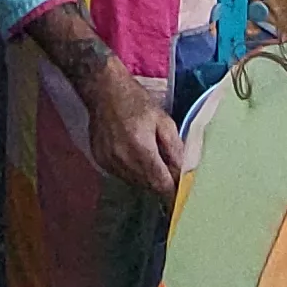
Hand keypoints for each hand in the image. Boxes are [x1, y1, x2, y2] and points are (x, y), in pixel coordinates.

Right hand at [83, 69, 186, 196]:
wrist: (103, 90)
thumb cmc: (136, 101)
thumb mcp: (163, 121)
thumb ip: (175, 149)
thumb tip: (185, 172)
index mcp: (142, 150)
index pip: (162, 185)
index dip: (174, 193)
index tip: (182, 195)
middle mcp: (124, 161)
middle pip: (149, 186)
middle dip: (162, 183)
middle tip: (169, 170)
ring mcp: (110, 163)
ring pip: (135, 183)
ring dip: (147, 178)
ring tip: (150, 158)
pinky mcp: (101, 162)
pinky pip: (122, 175)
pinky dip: (132, 171)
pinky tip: (133, 154)